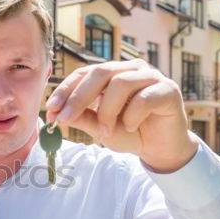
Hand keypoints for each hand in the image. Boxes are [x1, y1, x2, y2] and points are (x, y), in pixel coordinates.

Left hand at [46, 59, 198, 172]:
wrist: (160, 148)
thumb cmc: (129, 133)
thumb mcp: (99, 127)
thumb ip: (80, 117)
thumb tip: (55, 112)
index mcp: (112, 74)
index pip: (85, 73)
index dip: (66, 89)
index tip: (50, 108)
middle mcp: (131, 70)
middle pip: (100, 72)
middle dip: (78, 97)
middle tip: (66, 119)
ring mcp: (151, 77)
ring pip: (121, 83)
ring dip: (107, 111)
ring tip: (105, 132)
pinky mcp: (168, 90)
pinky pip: (144, 98)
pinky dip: (132, 116)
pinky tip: (130, 127)